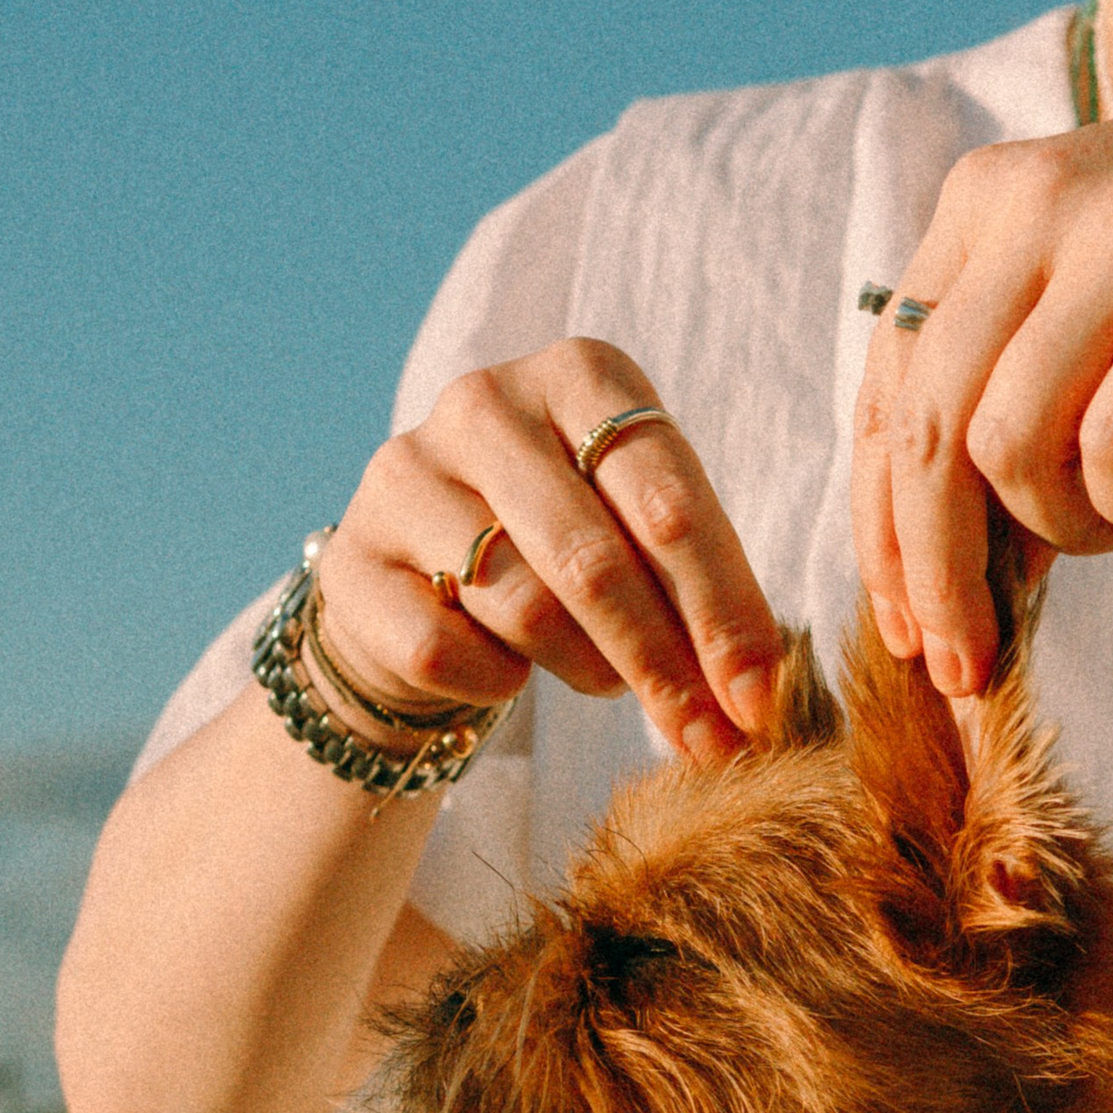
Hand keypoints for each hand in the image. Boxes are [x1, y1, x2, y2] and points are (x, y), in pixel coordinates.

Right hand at [314, 342, 784, 764]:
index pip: (670, 501)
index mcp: (581, 375)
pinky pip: (443, 650)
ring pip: (522, 606)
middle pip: (595, 559)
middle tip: (707, 736)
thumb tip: (758, 692)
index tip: (760, 698)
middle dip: (664, 663)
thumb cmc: (564, 550)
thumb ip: (701, 589)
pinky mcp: (351, 557)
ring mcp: (405, 473)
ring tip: (605, 677)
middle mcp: (485, 403)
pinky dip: (493, 682)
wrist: (423, 584)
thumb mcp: (641, 535)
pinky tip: (508, 670)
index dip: (725, 611)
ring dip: (586, 668)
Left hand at [853, 80, 1112, 694]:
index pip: (885, 382)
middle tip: (972, 662)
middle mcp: (1039, 200)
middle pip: (924, 426)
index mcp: (991, 198)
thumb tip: (949, 556)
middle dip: (936, 572)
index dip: (882, 522)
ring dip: (1060, 532)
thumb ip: (1022, 388)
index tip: (911, 624)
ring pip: (1004, 444)